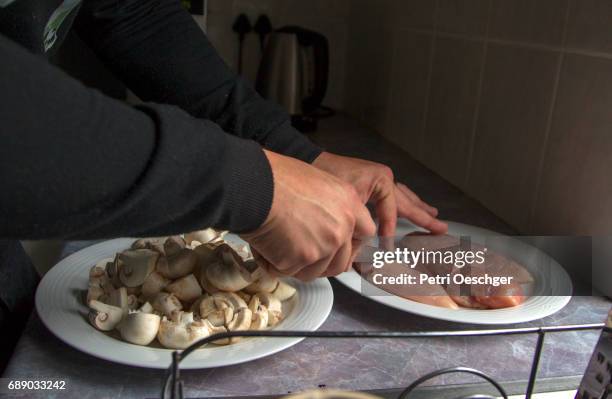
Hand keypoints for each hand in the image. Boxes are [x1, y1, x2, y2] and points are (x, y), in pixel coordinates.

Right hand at [242, 150, 375, 280]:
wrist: (254, 185)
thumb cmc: (276, 178)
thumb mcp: (316, 182)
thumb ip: (329, 206)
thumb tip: (323, 223)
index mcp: (349, 202)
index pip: (366, 232)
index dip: (352, 244)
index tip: (342, 249)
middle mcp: (342, 226)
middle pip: (341, 261)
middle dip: (322, 264)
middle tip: (303, 257)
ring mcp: (324, 245)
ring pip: (315, 271)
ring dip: (297, 265)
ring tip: (276, 246)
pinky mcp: (302, 259)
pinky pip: (289, 272)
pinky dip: (274, 264)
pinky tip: (263, 247)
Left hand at [312, 152, 447, 235]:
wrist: (311, 161)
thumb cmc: (326, 177)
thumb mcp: (346, 203)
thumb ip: (360, 226)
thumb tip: (365, 250)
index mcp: (382, 180)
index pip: (393, 212)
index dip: (390, 230)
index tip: (387, 245)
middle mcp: (383, 178)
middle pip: (408, 202)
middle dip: (424, 216)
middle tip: (440, 228)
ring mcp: (378, 179)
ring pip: (403, 196)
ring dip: (417, 207)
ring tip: (431, 214)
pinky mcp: (370, 181)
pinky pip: (392, 194)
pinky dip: (401, 202)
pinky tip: (405, 205)